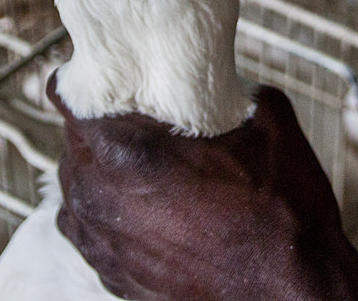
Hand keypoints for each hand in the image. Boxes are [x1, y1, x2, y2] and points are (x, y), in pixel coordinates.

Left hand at [48, 74, 357, 300]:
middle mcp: (103, 198)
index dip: (83, 81)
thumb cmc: (281, 211)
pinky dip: (110, 215)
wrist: (291, 289)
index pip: (66, 99)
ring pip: (76, 191)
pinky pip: (92, 234)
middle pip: (71, 145)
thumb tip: (221, 77)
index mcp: (128, 152)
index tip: (102, 76)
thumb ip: (231, 87)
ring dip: (99, 172)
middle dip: (96, 128)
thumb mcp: (269, 119)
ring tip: (140, 165)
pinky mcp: (116, 278)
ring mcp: (105, 244)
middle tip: (133, 118)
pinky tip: (147, 207)